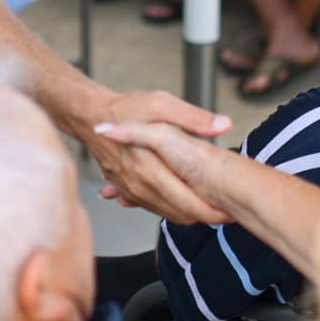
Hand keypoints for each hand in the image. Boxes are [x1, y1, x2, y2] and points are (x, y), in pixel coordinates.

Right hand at [82, 91, 231, 223]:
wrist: (90, 116)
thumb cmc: (125, 107)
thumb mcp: (162, 104)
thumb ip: (193, 118)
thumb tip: (224, 125)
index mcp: (150, 167)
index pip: (185, 200)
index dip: (209, 210)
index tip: (229, 210)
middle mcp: (139, 184)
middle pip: (178, 212)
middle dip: (204, 216)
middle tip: (227, 213)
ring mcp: (131, 190)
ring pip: (166, 213)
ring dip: (189, 214)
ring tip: (212, 208)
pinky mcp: (126, 190)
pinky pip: (152, 207)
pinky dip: (171, 209)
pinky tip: (185, 204)